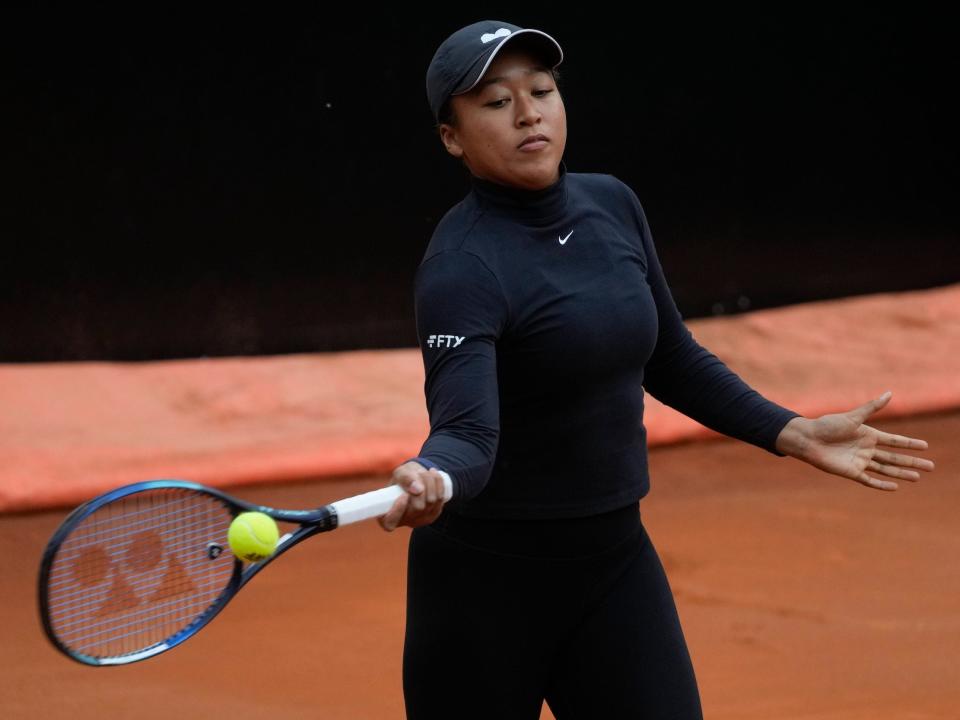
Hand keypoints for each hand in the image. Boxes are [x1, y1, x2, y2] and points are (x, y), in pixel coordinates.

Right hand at [377, 461, 447, 531]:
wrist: (417, 478)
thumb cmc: (404, 477)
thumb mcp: (400, 473)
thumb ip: (405, 478)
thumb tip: (418, 490)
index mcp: (386, 514)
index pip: (390, 522)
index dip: (397, 510)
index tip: (404, 495)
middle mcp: (402, 521)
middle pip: (417, 507)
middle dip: (421, 486)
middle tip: (419, 473)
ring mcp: (418, 520)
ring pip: (431, 501)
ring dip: (430, 482)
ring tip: (425, 472)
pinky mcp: (432, 516)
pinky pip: (440, 500)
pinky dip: (439, 484)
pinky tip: (434, 474)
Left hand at [775, 391, 934, 490]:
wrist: (808, 439)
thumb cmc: (827, 425)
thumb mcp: (852, 416)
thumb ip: (872, 407)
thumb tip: (890, 393)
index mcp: (868, 435)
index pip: (894, 441)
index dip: (910, 443)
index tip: (925, 445)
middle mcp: (866, 449)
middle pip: (894, 457)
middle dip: (912, 461)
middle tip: (931, 466)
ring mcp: (860, 461)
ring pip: (886, 469)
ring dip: (902, 473)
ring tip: (918, 477)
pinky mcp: (851, 472)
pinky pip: (869, 480)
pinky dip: (882, 484)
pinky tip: (894, 487)